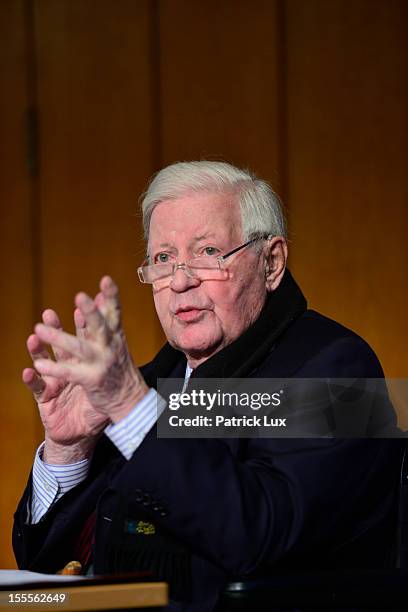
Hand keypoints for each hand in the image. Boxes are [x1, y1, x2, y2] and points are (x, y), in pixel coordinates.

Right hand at [23, 309, 109, 462]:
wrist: (83, 431)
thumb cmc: (98, 404)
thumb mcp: (110, 382)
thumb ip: (114, 361)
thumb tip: (124, 340)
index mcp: (87, 360)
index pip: (86, 337)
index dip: (84, 321)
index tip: (83, 304)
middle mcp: (70, 366)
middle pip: (63, 343)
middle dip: (57, 328)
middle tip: (50, 313)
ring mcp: (56, 380)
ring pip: (45, 361)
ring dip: (38, 349)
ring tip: (34, 336)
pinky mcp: (46, 397)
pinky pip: (38, 387)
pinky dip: (33, 379)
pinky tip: (30, 371)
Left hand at [32, 276, 147, 422]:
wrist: (131, 401)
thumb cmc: (120, 367)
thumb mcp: (116, 341)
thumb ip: (107, 320)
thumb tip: (100, 295)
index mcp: (116, 335)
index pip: (115, 313)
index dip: (111, 296)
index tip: (106, 279)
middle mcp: (110, 347)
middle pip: (100, 327)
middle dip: (91, 312)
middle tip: (80, 296)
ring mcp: (101, 363)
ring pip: (79, 349)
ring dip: (58, 338)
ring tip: (38, 329)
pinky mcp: (92, 381)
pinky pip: (70, 373)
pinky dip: (55, 369)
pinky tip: (39, 365)